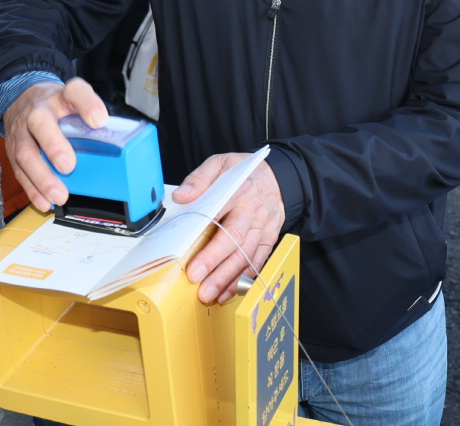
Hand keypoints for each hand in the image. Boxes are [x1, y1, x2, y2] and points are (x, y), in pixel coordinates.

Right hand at [1, 78, 109, 211]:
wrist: (23, 100)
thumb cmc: (56, 105)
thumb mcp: (77, 100)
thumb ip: (94, 113)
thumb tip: (107, 133)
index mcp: (60, 96)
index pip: (75, 91)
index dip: (88, 104)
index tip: (100, 120)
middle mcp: (37, 111)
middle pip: (40, 122)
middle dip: (53, 146)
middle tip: (68, 166)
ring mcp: (21, 131)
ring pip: (25, 153)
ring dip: (42, 177)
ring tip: (59, 194)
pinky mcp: (12, 151)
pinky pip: (19, 171)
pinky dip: (31, 189)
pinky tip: (44, 201)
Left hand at [174, 154, 284, 303]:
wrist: (278, 176)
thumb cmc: (244, 172)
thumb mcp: (221, 163)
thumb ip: (200, 178)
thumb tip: (181, 196)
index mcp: (240, 190)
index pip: (223, 218)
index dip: (209, 244)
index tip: (193, 265)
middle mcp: (254, 210)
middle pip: (236, 242)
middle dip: (217, 268)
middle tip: (201, 287)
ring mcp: (264, 226)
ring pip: (247, 256)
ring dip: (229, 278)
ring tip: (211, 295)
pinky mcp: (269, 238)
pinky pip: (258, 261)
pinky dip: (243, 279)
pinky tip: (228, 292)